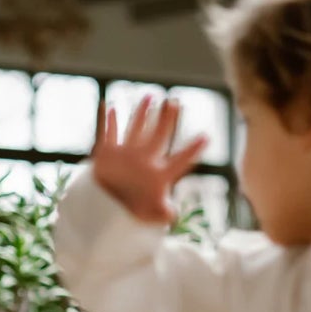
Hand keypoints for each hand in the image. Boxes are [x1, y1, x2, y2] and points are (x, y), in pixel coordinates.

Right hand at [91, 95, 206, 225]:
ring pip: (136, 129)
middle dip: (167, 120)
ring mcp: (126, 156)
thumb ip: (162, 214)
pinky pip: (108, 135)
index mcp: (158, 175)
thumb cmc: (129, 215)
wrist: (104, 214)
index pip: (179, 161)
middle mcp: (144, 161)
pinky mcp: (108, 156)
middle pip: (159, 136)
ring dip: (141, 113)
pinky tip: (111, 106)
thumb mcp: (149, 216)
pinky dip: (109, 122)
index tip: (206, 137)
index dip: (192, 151)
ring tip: (149, 96)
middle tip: (174, 102)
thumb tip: (173, 216)